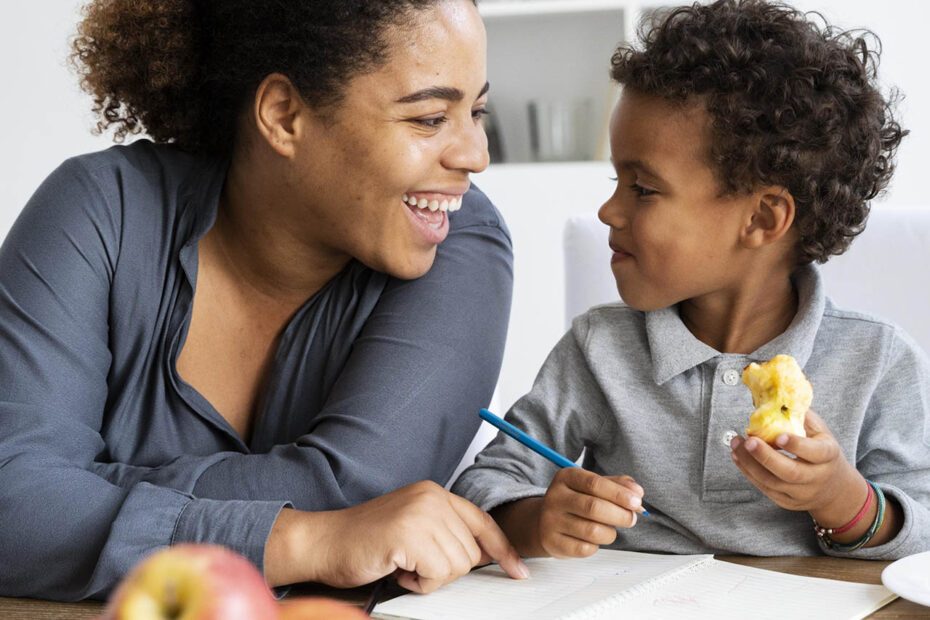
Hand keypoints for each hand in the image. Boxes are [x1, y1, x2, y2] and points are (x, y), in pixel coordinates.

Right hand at [305, 481, 528, 592]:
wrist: (322, 542)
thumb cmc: (364, 541)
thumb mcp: (413, 528)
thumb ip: (445, 533)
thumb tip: (484, 555)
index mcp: (434, 493)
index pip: (482, 521)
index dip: (502, 549)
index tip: (518, 570)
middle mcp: (432, 497)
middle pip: (471, 552)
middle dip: (444, 569)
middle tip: (412, 563)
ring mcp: (421, 514)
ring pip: (457, 566)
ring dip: (429, 577)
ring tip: (402, 564)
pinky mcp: (409, 535)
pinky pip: (437, 575)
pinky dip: (418, 583)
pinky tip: (396, 569)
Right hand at [537, 468, 643, 558]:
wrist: (545, 521)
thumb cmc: (577, 501)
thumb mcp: (594, 486)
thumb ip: (617, 485)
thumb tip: (637, 492)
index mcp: (566, 477)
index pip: (595, 483)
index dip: (619, 494)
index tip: (637, 502)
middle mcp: (555, 497)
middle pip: (594, 507)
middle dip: (620, 515)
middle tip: (631, 518)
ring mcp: (551, 521)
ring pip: (592, 531)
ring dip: (610, 533)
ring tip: (610, 529)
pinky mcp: (553, 543)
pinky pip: (585, 549)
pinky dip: (597, 546)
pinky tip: (593, 539)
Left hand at [729, 409, 862, 514]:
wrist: (834, 488)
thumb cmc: (822, 452)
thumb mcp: (820, 432)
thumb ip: (800, 416)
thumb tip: (774, 396)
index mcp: (828, 456)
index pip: (815, 453)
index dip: (797, 445)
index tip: (779, 436)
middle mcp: (817, 478)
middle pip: (790, 472)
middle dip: (766, 457)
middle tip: (748, 441)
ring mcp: (802, 494)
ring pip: (773, 482)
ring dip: (750, 464)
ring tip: (736, 445)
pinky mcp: (787, 502)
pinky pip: (765, 489)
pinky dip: (749, 473)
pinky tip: (738, 457)